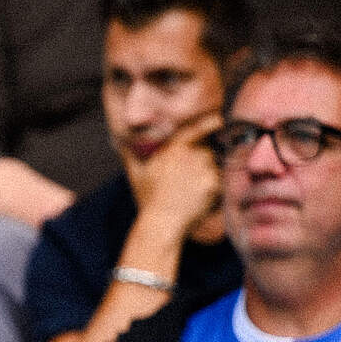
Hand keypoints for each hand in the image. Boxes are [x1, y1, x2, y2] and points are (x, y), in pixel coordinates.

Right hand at [126, 114, 221, 236]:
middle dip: (205, 159)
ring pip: (216, 164)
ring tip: (195, 190)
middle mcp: (190, 154)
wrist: (162, 221)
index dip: (210, 122)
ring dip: (211, 173)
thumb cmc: (148, 199)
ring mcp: (203, 167)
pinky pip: (221, 181)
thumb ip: (129, 154)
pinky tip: (202, 198)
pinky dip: (215, 188)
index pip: (197, 129)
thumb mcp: (135, 173)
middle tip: (193, 177)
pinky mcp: (213, 182)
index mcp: (173, 149)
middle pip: (208, 149)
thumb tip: (119, 142)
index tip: (219, 119)